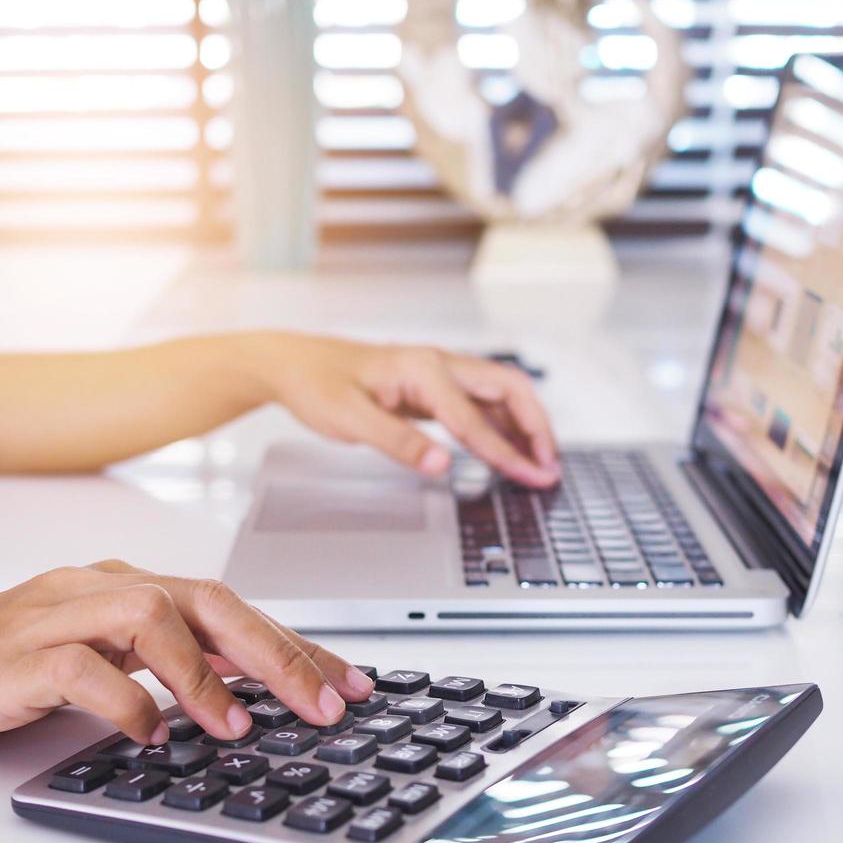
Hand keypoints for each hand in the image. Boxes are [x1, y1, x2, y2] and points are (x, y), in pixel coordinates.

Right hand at [0, 561, 372, 757]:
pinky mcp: (16, 656)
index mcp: (128, 586)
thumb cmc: (1, 665)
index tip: (348, 682)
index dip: (296, 644)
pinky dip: (123, 701)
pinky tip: (147, 736)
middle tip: (326, 704)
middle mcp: (101, 588)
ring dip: (204, 675)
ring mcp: (57, 615)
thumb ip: (164, 663)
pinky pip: (81, 669)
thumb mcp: (101, 656)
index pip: (231, 608)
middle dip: (276, 653)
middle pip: (208, 601)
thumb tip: (247, 694)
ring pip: (150, 618)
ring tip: (238, 727)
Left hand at [254, 334, 559, 487]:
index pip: (475, 418)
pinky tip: (505, 449)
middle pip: (508, 389)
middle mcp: (438, 365)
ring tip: (538, 462)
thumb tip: (441, 464)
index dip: (506, 453)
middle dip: (535, 427)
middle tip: (549, 465)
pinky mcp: (430, 388)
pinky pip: (477, 404)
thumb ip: (398, 442)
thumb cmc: (316, 384)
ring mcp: (437, 374)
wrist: (292, 364)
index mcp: (423, 368)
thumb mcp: (350, 418)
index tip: (531, 477)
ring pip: (497, 395)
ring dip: (522, 425)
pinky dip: (499, 426)